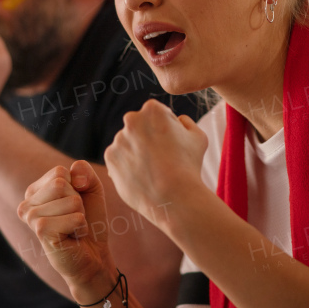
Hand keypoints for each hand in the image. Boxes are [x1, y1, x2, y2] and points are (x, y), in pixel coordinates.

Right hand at [19, 161, 116, 300]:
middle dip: (77, 201)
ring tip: (72, 228)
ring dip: (80, 215)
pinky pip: (75, 218)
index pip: (59, 171)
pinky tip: (72, 237)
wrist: (92, 254)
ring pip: (71, 200)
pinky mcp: (40, 232)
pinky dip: (81, 226)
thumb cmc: (90, 220)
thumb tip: (74, 177)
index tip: (73, 204)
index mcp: (35, 190)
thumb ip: (84, 170)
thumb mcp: (91, 188)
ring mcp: (31, 217)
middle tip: (73, 218)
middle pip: (62, 183)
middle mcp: (27, 203)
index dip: (76, 186)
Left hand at [104, 100, 207, 224]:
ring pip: (128, 143)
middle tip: (162, 159)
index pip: (157, 114)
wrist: (173, 197)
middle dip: (147, 138)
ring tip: (152, 171)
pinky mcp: (110, 158)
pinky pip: (119, 159)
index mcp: (152, 109)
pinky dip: (127, 166)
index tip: (172, 145)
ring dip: (137, 152)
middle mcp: (131, 120)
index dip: (167, 130)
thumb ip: (186, 122)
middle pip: (139, 126)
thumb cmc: (189, 166)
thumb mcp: (198, 136)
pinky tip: (142, 176)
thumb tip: (178, 120)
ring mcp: (118, 139)